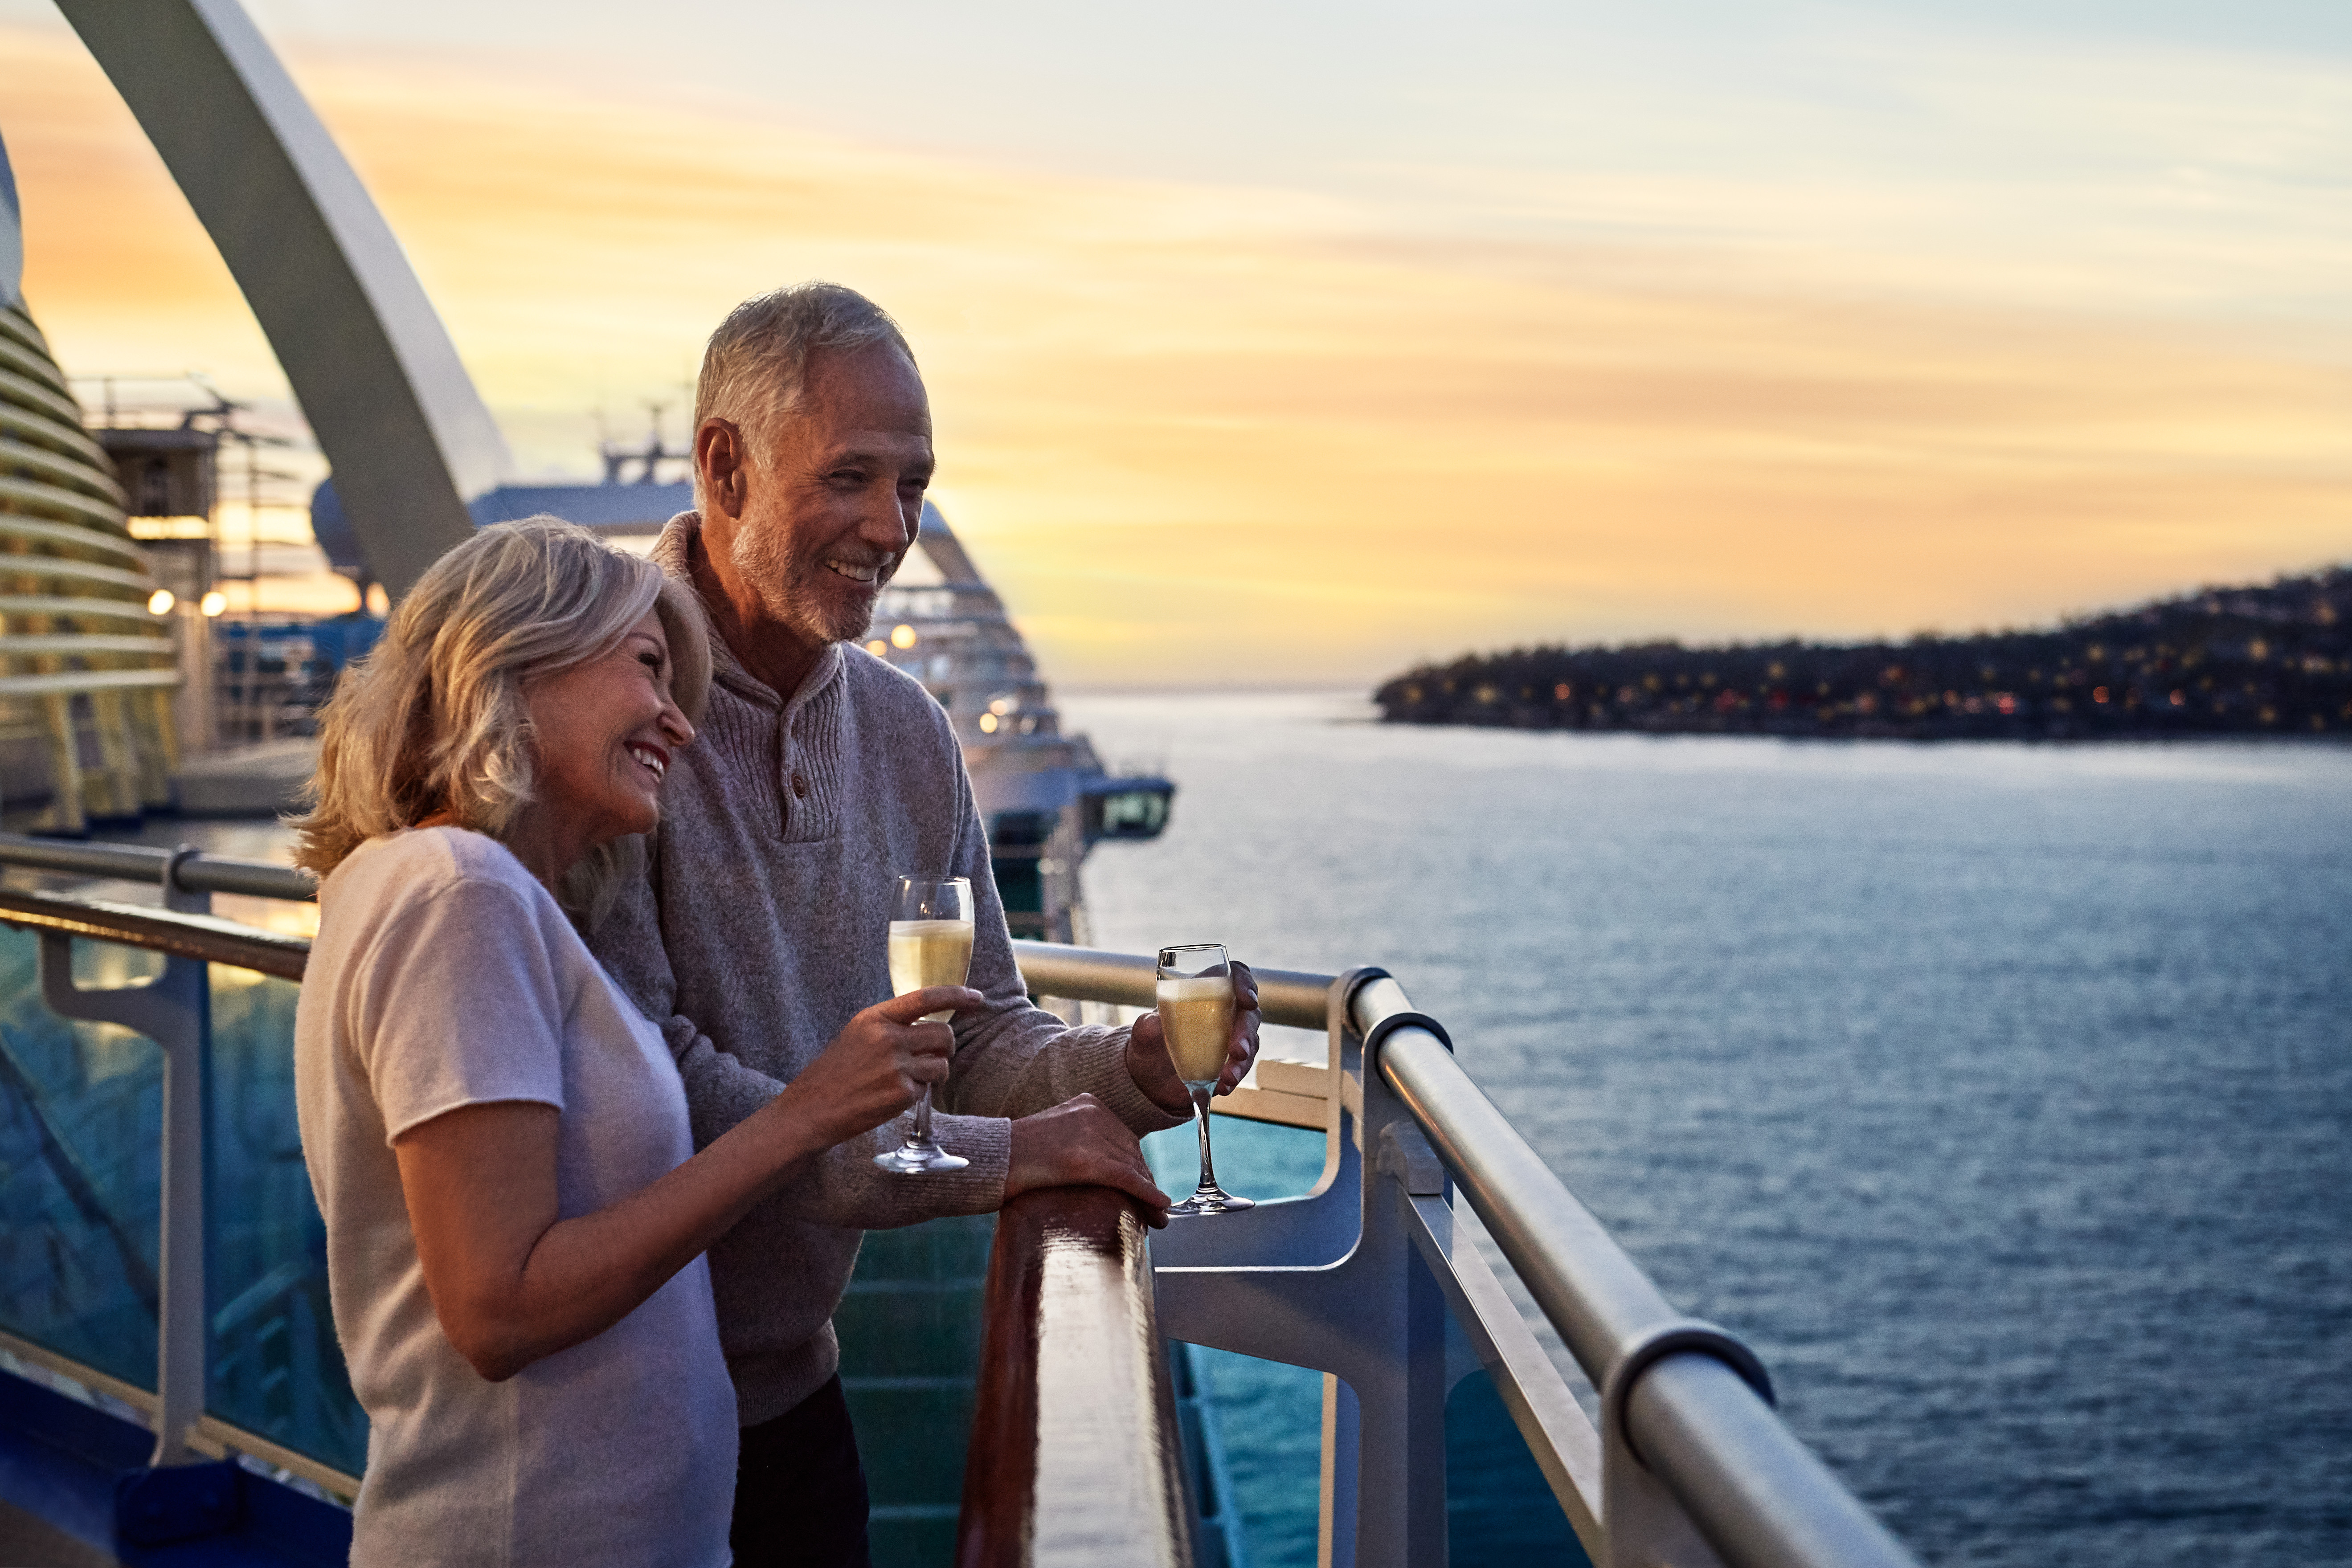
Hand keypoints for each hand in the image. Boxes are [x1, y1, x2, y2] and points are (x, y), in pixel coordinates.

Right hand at [787, 986, 977, 1144]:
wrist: (809, 1110)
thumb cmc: (834, 1074)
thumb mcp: (857, 1036)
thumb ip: (890, 1026)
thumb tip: (926, 1025)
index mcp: (875, 1018)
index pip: (926, 997)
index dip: (957, 995)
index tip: (977, 998)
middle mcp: (888, 1037)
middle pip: (943, 1033)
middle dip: (945, 1047)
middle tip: (932, 1058)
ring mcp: (895, 1066)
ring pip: (941, 1064)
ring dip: (934, 1074)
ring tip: (907, 1080)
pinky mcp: (900, 1093)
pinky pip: (928, 1089)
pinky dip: (917, 1094)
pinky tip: (892, 1097)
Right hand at [1006, 1094, 1171, 1226]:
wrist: (992, 1159)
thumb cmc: (1018, 1154)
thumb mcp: (1058, 1134)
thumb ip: (1084, 1139)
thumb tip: (1108, 1165)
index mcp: (1089, 1103)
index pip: (1126, 1138)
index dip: (1140, 1167)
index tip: (1149, 1188)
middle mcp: (1094, 1113)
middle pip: (1132, 1152)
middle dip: (1146, 1181)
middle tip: (1157, 1209)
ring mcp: (1090, 1134)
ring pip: (1132, 1166)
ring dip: (1149, 1194)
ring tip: (1158, 1218)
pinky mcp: (1085, 1160)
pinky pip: (1126, 1177)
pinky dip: (1146, 1194)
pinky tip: (1160, 1207)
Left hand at [1126, 960, 1261, 1115]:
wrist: (1151, 1080)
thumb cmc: (1149, 1046)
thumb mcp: (1142, 1036)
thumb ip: (1145, 1027)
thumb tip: (1151, 1023)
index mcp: (1204, 993)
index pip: (1234, 976)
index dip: (1245, 983)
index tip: (1247, 1000)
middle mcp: (1223, 1012)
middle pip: (1248, 1013)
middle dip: (1246, 1032)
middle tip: (1237, 1051)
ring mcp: (1230, 1038)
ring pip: (1250, 1042)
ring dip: (1242, 1060)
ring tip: (1227, 1077)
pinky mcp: (1231, 1062)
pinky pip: (1242, 1066)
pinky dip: (1235, 1077)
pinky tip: (1222, 1087)